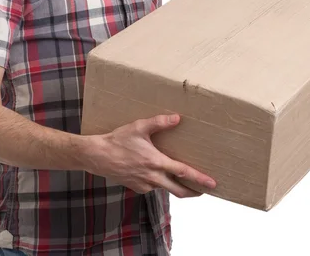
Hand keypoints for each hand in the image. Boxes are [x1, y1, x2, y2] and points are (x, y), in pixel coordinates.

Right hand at [84, 114, 216, 197]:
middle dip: (194, 192)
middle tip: (205, 189)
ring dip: (176, 186)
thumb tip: (177, 118)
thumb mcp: (139, 127)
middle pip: (179, 190)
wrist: (97, 156)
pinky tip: (156, 172)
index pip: (183, 173)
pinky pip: (152, 187)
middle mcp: (152, 178)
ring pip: (165, 188)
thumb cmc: (118, 140)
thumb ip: (159, 122)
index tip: (212, 184)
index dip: (199, 179)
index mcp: (156, 163)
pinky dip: (159, 181)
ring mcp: (144, 185)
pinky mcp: (136, 187)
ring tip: (183, 178)